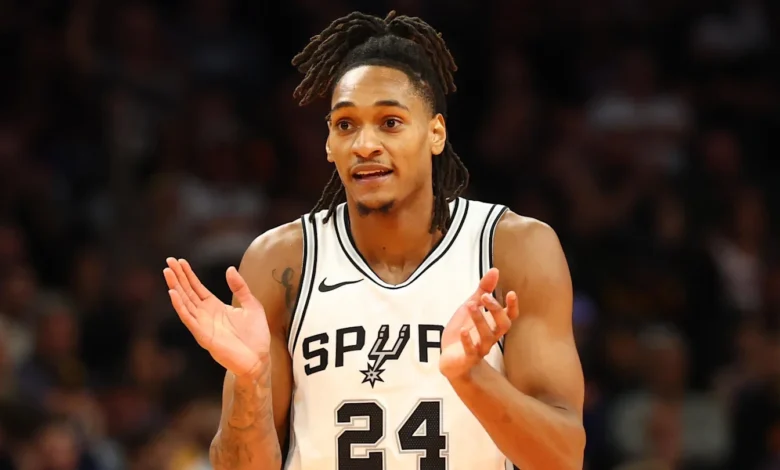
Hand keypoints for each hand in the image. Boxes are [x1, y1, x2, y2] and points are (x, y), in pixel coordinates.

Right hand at [163, 258, 269, 377]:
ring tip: (168, 272)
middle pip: (188, 292)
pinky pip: (188, 319)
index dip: (188, 274)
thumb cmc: (256, 335)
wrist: (259, 359)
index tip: (179, 261)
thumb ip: (240, 287)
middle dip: (178, 277)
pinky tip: (173, 293)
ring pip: (184, 303)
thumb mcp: (252, 305)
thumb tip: (230, 269)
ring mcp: (203, 325)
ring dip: (175, 287)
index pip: (197, 287)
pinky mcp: (203, 336)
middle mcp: (206, 315)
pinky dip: (180, 306)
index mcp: (215, 307)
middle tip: (168, 261)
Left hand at [439, 268, 518, 379]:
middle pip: (503, 325)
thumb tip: (495, 270)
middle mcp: (491, 337)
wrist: (450, 358)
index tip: (511, 292)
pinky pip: (471, 351)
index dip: (513, 306)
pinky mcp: (467, 358)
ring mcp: (480, 348)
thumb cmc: (464, 330)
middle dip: (496, 310)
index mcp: (493, 324)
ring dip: (480, 320)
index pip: (510, 316)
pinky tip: (463, 331)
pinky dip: (467, 341)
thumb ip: (483, 289)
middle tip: (484, 296)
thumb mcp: (471, 305)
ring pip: (487, 337)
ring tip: (471, 305)